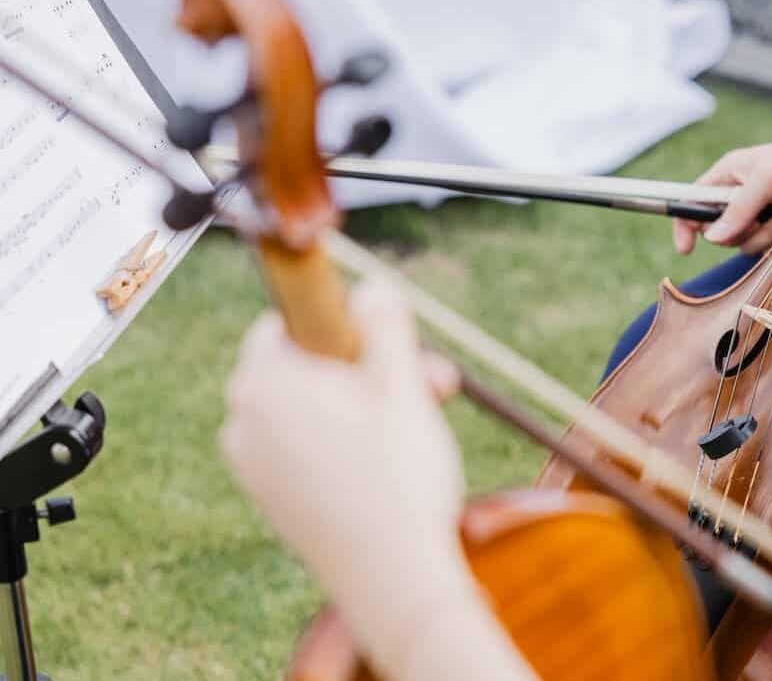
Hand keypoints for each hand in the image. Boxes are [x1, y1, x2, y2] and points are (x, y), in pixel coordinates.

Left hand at [222, 280, 465, 589]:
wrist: (391, 578)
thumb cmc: (397, 478)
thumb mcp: (402, 385)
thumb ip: (385, 324)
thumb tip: (372, 286)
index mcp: (264, 382)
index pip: (286, 322)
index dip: (345, 324)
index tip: (393, 346)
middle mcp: (243, 420)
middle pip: (303, 367)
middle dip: (368, 368)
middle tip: (434, 384)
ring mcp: (253, 465)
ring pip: (308, 409)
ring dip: (363, 406)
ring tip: (421, 425)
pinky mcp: (272, 499)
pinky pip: (304, 449)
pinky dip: (344, 444)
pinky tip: (390, 464)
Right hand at [673, 133, 771, 254]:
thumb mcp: (768, 179)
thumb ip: (738, 208)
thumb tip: (711, 238)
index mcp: (728, 176)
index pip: (692, 202)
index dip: (685, 225)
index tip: (686, 248)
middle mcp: (739, 198)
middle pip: (720, 233)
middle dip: (743, 229)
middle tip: (764, 213)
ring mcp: (759, 216)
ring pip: (746, 245)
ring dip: (769, 232)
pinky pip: (768, 250)